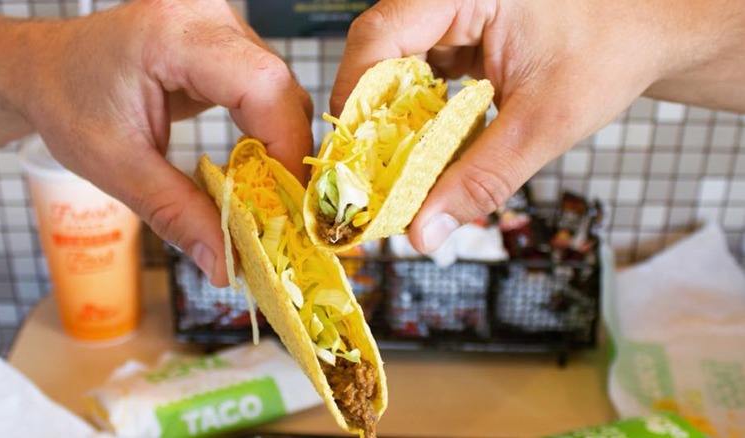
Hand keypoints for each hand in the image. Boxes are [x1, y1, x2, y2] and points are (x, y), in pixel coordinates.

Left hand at [0, 0, 313, 285]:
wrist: (49, 68)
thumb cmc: (68, 102)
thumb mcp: (116, 165)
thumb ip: (175, 213)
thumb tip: (225, 265)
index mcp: (172, 35)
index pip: (260, 83)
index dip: (285, 144)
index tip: (284, 202)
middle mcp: (206, 17)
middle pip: (279, 86)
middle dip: (284, 154)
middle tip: (276, 211)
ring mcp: (220, 24)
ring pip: (281, 89)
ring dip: (279, 145)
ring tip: (262, 193)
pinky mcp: (227, 40)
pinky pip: (267, 88)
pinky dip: (267, 130)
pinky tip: (252, 164)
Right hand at [332, 0, 744, 253]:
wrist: (645, 32)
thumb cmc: (610, 53)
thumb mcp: (545, 123)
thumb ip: (482, 179)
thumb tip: (425, 231)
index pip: (381, 34)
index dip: (356, 95)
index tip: (351, 155)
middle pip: (378, 51)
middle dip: (373, 117)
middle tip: (370, 174)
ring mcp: (452, 9)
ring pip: (394, 65)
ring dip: (393, 119)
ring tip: (397, 166)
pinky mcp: (458, 30)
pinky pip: (419, 71)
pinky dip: (418, 113)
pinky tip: (426, 145)